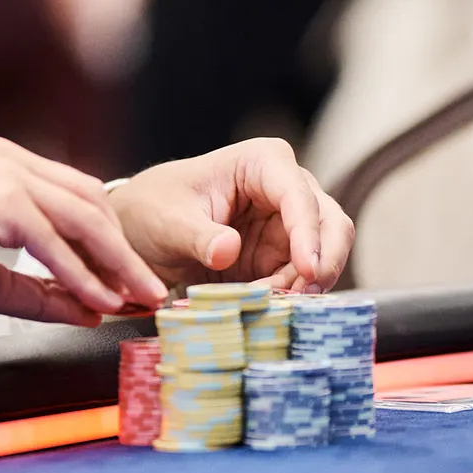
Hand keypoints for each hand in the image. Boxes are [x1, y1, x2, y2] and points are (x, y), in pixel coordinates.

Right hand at [0, 139, 169, 323]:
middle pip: (90, 201)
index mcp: (5, 164)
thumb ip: (40, 290)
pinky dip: (82, 275)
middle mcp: (9, 158)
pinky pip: (56, 243)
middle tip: (151, 290)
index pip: (77, 194)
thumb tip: (92, 311)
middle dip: (124, 249)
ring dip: (115, 263)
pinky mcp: (1, 200)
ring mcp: (5, 174)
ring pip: (83, 218)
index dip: (109, 237)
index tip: (132, 278)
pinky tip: (99, 302)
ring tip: (138, 298)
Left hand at [111, 138, 352, 295]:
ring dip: (304, 286)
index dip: (309, 232)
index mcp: (261, 162)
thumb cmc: (154, 208)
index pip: (298, 194)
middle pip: (330, 222)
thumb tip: (228, 250)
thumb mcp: (169, 222)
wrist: (142, 230)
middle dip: (325, 261)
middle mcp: (286, 188)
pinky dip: (291, 297)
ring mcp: (289, 224)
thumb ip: (199, 236)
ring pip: (324, 256)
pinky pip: (302, 279)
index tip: (308, 269)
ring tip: (272, 308)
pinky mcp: (283, 256)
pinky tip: (267, 309)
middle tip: (303, 298)